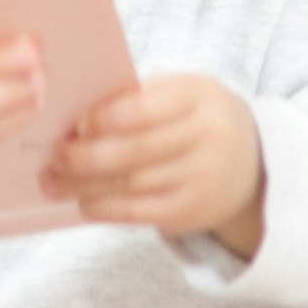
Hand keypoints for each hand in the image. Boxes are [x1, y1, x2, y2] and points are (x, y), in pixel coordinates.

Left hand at [42, 74, 263, 255]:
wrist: (253, 165)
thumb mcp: (183, 94)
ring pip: (131, 185)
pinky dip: (105, 209)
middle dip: (85, 156)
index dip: (104, 118)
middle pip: (134, 151)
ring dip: (85, 185)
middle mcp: (207, 138)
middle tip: (54, 156)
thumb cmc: (199, 119)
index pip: (144, 108)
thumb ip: (139, 98)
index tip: (74, 125)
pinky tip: (83, 202)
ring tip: (54, 182)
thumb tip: (77, 117)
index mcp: (199, 96)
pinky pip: (139, 213)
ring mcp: (202, 179)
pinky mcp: (192, 213)